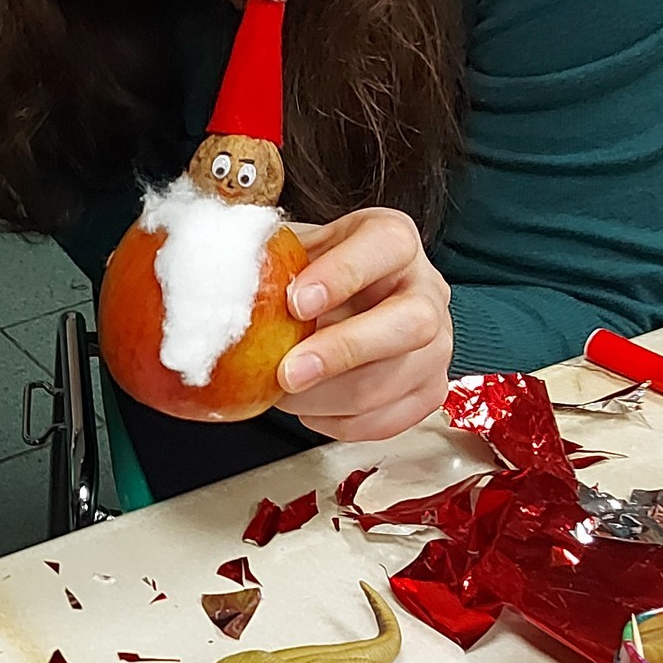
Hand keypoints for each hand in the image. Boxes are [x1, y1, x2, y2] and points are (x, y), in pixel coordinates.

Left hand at [274, 209, 452, 440]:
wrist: (346, 304)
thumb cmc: (318, 275)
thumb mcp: (294, 251)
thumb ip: (271, 260)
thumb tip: (226, 279)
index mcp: (393, 240)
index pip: (384, 246)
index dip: (342, 274)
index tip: (295, 302)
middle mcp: (426, 289)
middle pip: (411, 322)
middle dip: (343, 351)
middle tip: (289, 372)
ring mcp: (436, 344)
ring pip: (393, 380)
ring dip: (327, 398)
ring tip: (284, 392)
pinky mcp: (428, 390)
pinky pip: (387, 419)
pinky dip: (338, 421)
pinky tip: (310, 406)